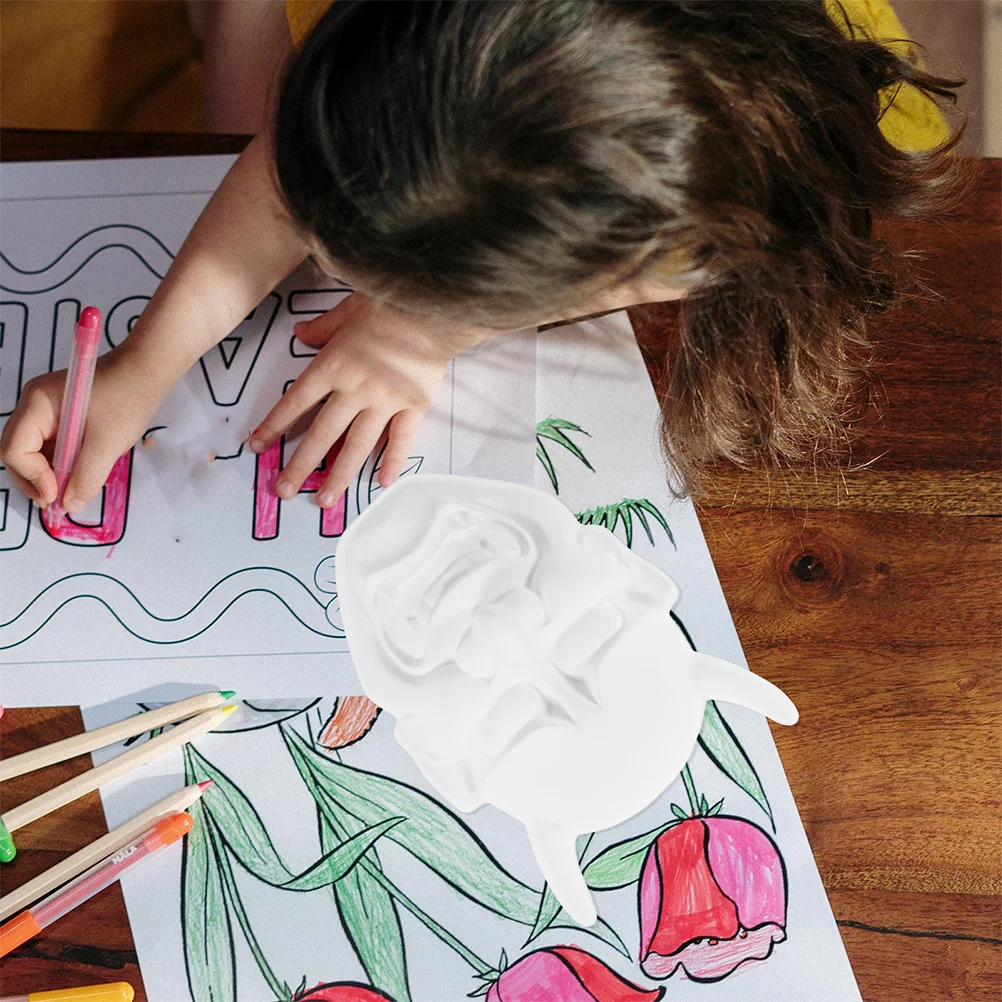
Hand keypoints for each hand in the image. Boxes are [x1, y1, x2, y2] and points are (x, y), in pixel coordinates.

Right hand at [0, 351, 164, 510]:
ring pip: (33, 454)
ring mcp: (45, 412)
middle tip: (58, 505)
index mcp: (37, 403)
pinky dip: (59, 466)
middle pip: (18, 452)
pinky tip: (76, 478)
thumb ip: (86, 477)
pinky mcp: (60, 419)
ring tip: (69, 495)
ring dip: (48, 476)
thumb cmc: (128, 398)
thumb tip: (70, 505)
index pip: (15, 449)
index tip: (56, 497)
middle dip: (35, 481)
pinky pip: (50, 448)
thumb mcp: (108, 443)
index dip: (32, 477)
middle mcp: (33, 406)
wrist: (146, 373)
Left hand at [249, 293, 494, 505]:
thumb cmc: (387, 303)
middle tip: (282, 490)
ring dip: (338, 475)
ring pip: (356, 446)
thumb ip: (321, 327)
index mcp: (332, 366)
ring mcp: (384, 402)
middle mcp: (354, 390)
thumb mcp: (345, 309)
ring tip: (324, 501)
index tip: (258, 446)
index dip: (274, 426)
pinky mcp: (413, 406)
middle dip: (299, 466)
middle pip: (321, 435)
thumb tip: (299, 333)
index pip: (295, 402)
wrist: (430, 306)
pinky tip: (381, 483)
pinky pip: (401, 440)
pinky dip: (392, 462)